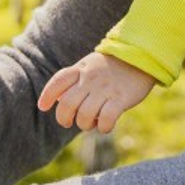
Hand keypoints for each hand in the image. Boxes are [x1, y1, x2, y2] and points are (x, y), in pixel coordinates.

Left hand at [38, 51, 156, 132]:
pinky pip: (107, 119)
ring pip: (85, 115)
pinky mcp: (120, 99)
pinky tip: (106, 125)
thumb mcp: (89, 65)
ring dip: (85, 124)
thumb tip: (57, 99)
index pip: (57, 82)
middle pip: (68, 104)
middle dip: (64, 119)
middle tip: (68, 123)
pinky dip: (104, 127)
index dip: (47, 96)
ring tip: (91, 123)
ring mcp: (105, 89)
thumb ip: (73, 79)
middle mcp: (90, 79)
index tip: (43, 107)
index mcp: (81, 69)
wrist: (142, 58)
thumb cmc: (112, 66)